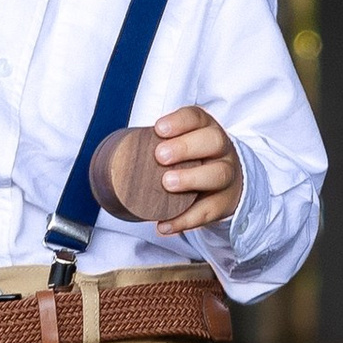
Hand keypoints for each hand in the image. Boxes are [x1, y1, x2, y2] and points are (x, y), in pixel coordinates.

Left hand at [150, 104, 240, 235]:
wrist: (227, 185)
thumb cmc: (195, 162)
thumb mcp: (184, 146)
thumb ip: (160, 147)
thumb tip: (114, 154)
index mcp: (206, 130)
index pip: (197, 118)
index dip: (179, 122)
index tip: (159, 129)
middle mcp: (221, 150)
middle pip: (213, 141)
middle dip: (185, 147)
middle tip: (160, 156)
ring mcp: (228, 175)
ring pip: (218, 174)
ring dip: (191, 178)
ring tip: (167, 184)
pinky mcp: (225, 202)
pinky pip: (209, 211)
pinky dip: (185, 220)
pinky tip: (165, 225)